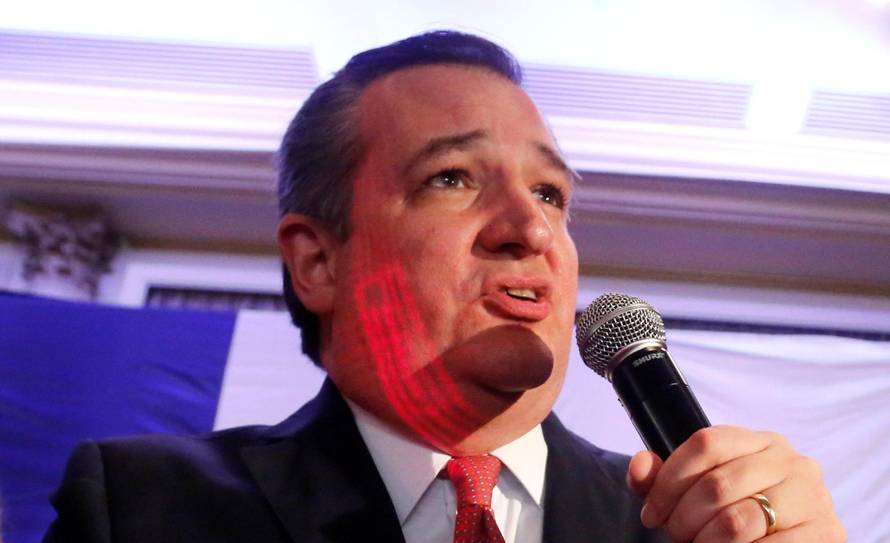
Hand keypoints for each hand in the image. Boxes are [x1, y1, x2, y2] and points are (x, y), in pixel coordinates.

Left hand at [627, 426, 845, 541]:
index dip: (669, 480)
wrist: (783, 541)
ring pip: (738, 519)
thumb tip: (640, 466)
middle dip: (684, 518)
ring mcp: (813, 496)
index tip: (651, 512)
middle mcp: (792, 461)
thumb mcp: (695, 491)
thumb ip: (661, 477)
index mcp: (759, 441)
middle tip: (675, 535)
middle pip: (717, 483)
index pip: (706, 444)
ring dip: (707, 541)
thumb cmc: (735, 514)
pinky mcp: (827, 532)